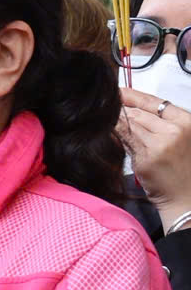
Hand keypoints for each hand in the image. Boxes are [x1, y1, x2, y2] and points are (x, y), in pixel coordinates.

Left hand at [119, 87, 190, 217]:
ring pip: (128, 126)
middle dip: (119, 112)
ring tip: (106, 124)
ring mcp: (160, 144)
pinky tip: (110, 137)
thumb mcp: (179, 139)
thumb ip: (159, 124)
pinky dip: (116, 138)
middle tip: (106, 111)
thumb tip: (128, 108)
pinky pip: (124, 142)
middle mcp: (175, 131)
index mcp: (186, 121)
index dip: (131, 95)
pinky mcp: (146, 158)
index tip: (117, 91)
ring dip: (115, 125)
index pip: (153, 101)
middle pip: (137, 113)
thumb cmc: (184, 169)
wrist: (187, 197)